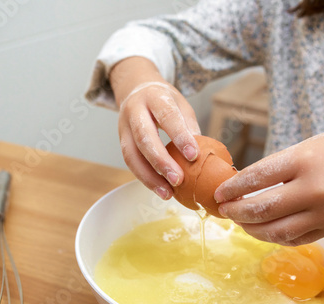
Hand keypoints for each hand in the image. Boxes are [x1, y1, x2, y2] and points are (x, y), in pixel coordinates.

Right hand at [111, 57, 200, 199]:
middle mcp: (135, 110)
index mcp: (155, 97)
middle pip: (144, 137)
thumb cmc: (164, 100)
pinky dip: (145, 178)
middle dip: (161, 161)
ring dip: (149, 177)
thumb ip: (189, 127)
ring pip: (132, 154)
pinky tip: (159, 188)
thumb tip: (202, 155)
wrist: (136, 89)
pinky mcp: (121, 140)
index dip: (180, 136)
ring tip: (167, 193)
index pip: (167, 116)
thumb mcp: (181, 105)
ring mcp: (124, 126)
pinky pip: (130, 162)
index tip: (193, 155)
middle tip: (178, 180)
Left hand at [214, 127, 323, 245]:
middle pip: (262, 209)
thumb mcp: (308, 146)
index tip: (219, 193)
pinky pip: (296, 239)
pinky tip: (264, 230)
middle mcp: (314, 190)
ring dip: (252, 229)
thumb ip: (279, 166)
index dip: (232, 188)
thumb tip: (246, 185)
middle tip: (224, 210)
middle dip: (236, 212)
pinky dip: (275, 237)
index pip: (256, 178)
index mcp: (304, 161)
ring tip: (240, 222)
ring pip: (276, 231)